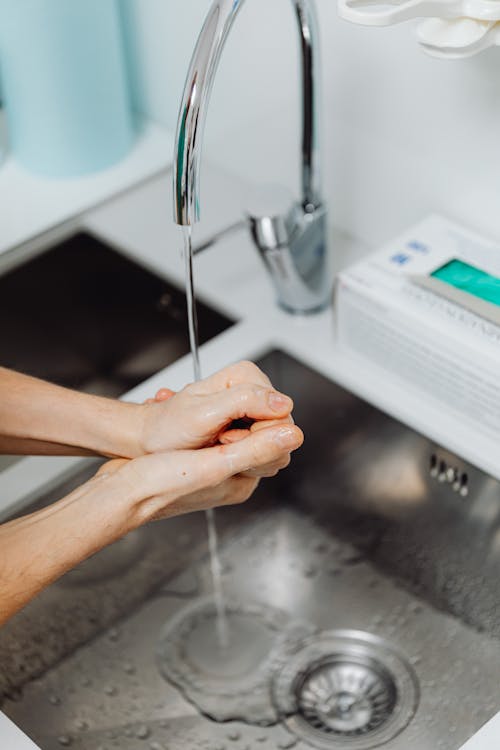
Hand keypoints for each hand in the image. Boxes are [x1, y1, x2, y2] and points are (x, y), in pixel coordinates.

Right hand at [98, 420, 302, 523]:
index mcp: (242, 483)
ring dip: (218, 414)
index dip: (262, 421)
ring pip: (230, 429)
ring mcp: (211, 468)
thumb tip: (294, 436)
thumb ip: (256, 449)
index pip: (273, 444)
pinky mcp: (193, 459)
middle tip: (217, 412)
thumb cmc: (158, 484)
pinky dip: (202, 419)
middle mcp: (230, 478)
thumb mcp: (215, 463)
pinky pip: (209, 430)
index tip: (242, 411)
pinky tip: (187, 415)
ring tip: (199, 415)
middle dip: (238, 415)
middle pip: (253, 434)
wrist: (117, 491)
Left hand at [139, 361, 293, 454]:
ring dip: (245, 453)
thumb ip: (245, 402)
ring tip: (217, 445)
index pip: (282, 414)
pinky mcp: (249, 432)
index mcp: (246, 377)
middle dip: (250, 444)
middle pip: (280, 431)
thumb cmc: (167, 427)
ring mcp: (253, 413)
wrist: (151, 441)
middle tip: (218, 441)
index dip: (256, 434)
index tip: (226, 435)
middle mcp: (253, 392)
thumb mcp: (202, 413)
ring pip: (274, 445)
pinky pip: (263, 453)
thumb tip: (283, 404)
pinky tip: (222, 452)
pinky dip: (242, 458)